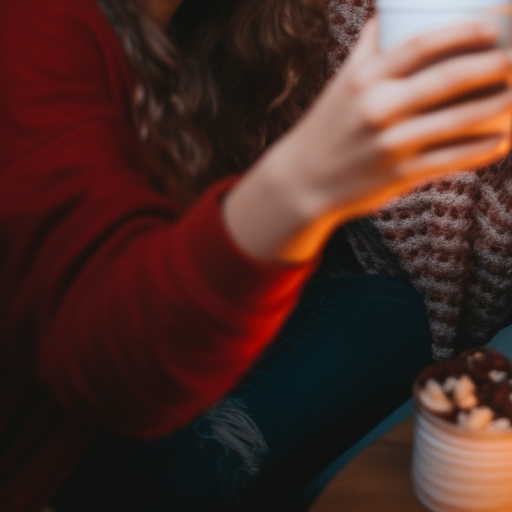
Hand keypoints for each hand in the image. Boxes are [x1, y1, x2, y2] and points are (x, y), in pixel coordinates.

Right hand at [223, 19, 511, 261]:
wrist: (304, 181)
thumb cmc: (327, 129)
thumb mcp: (340, 86)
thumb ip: (366, 51)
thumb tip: (388, 15)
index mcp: (364, 81)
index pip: (419, 46)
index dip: (461, 33)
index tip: (492, 28)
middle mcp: (377, 109)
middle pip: (447, 79)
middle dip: (493, 66)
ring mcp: (389, 144)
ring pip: (456, 121)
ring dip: (498, 107)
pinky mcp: (397, 174)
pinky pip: (449, 159)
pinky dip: (480, 150)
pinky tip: (500, 141)